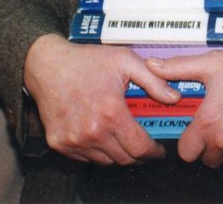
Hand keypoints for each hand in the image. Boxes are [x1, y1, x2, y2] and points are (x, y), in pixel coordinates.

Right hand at [24, 34, 178, 164]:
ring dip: (118, 153)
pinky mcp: (59, 144)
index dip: (154, 152)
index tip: (158, 149)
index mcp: (110, 113)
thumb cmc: (86, 61)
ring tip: (122, 137)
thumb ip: (153, 80)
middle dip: (139, 154)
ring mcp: (73, 141)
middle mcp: (91, 132)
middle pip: (125, 159)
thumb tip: (175, 97)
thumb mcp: (124, 61)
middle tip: (143, 143)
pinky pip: (86, 159)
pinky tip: (101, 135)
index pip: (140, 148)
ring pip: (106, 161)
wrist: (47, 65)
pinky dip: (97, 152)